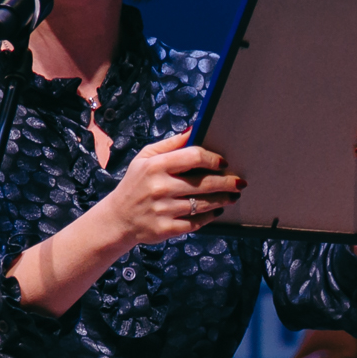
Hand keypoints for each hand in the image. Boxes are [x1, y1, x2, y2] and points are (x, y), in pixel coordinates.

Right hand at [89, 129, 244, 248]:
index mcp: (155, 166)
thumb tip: (194, 129)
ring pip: (203, 204)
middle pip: (204, 183)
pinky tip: (217, 211)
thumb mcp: (145, 158)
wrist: (118, 218)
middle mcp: (160, 187)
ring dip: (223, 200)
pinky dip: (210, 217)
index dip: (213, 159)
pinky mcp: (166, 228)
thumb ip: (170, 144)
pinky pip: (196, 222)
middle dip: (227, 182)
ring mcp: (163, 210)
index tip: (223, 163)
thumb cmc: (135, 183)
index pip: (194, 157)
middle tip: (239, 182)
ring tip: (233, 196)